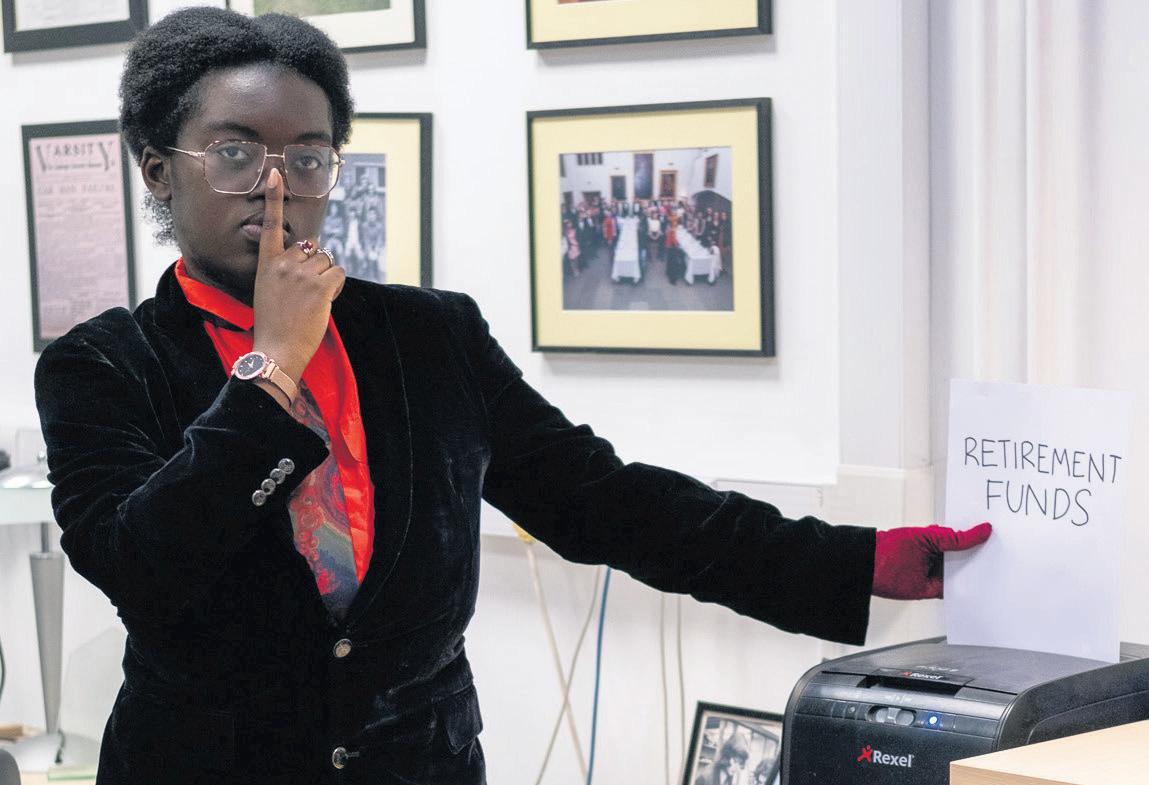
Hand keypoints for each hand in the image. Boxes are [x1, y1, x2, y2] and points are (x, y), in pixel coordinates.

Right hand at [252, 167, 345, 381]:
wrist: (276, 349)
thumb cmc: (275, 325)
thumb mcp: (268, 290)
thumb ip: (283, 270)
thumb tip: (309, 255)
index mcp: (266, 264)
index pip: (271, 225)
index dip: (275, 198)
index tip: (276, 173)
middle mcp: (283, 264)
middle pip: (313, 248)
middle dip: (316, 266)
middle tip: (307, 292)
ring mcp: (301, 274)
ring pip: (328, 262)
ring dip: (328, 278)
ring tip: (314, 300)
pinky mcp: (319, 286)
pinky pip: (339, 273)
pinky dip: (337, 287)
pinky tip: (325, 301)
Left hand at [872, 522, 991, 599]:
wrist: (870, 568)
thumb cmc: (891, 546)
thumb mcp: (929, 537)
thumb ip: (957, 538)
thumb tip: (984, 529)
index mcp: (937, 539)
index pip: (964, 538)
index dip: (980, 538)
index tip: (1002, 536)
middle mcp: (939, 556)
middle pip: (967, 558)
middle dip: (982, 557)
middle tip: (1005, 555)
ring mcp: (937, 573)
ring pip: (963, 574)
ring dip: (976, 575)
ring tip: (999, 571)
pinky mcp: (934, 589)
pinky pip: (954, 591)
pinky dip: (966, 591)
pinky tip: (981, 588)